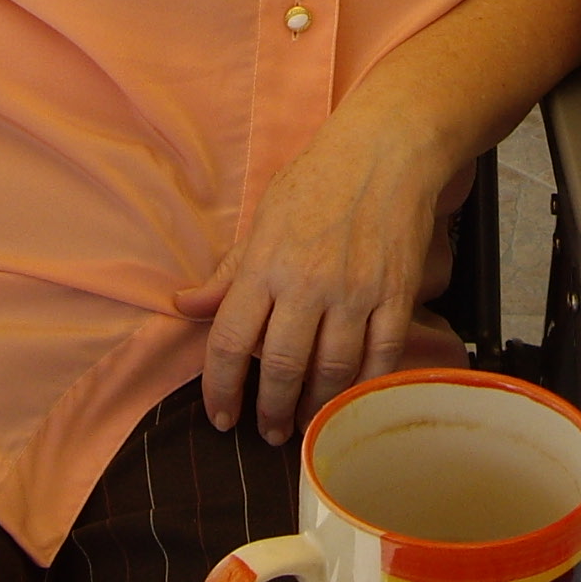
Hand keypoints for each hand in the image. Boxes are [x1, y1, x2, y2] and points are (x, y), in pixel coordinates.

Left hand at [177, 112, 459, 444]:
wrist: (387, 149)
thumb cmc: (319, 179)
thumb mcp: (263, 218)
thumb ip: (227, 273)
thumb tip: (183, 307)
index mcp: (265, 264)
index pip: (229, 340)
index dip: (220, 388)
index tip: (222, 416)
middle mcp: (307, 283)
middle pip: (280, 366)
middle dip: (269, 409)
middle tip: (266, 432)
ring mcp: (356, 292)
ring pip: (331, 371)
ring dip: (315, 408)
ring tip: (305, 425)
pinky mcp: (397, 295)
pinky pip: (380, 358)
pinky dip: (364, 388)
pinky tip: (351, 401)